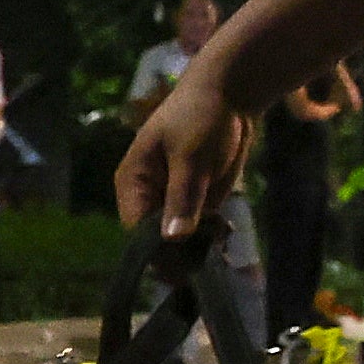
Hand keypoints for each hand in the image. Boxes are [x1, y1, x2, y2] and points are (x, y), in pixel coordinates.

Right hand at [118, 69, 256, 240]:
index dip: (157, 252)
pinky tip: (225, 233)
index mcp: (133, 183)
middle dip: (181, 253)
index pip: (137, 230)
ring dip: (199, 247)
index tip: (183, 268)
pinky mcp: (196, 203)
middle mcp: (148, 198)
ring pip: (180, 240)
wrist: (230, 95)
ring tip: (219, 239)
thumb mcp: (190, 156)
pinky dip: (212, 236)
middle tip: (208, 256)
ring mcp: (173, 202)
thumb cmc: (200, 116)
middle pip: (157, 240)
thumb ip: (182, 197)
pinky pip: (200, 231)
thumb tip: (171, 238)